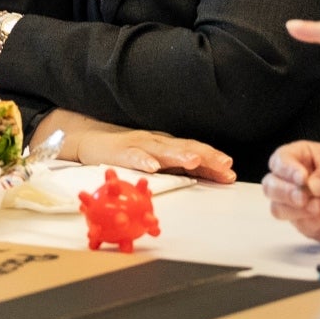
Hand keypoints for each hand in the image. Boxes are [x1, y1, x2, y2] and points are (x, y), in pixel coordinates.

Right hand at [41, 111, 234, 182]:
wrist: (88, 140)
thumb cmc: (125, 152)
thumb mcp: (157, 160)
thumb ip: (181, 168)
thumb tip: (211, 178)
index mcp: (166, 146)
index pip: (194, 151)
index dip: (212, 160)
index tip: (231, 172)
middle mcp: (155, 142)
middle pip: (184, 147)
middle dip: (205, 156)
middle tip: (224, 165)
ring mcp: (137, 144)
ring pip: (162, 149)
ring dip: (179, 154)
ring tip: (194, 160)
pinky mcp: (118, 151)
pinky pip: (132, 155)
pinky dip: (143, 160)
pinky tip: (153, 166)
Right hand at [264, 141, 319, 242]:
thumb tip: (312, 185)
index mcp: (305, 158)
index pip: (281, 160)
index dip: (286, 169)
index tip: (301, 177)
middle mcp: (298, 181)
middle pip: (271, 185)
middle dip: (284, 192)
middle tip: (302, 197)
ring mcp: (301, 204)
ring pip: (278, 208)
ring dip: (295, 209)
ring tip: (318, 206)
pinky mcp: (309, 225)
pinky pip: (300, 225)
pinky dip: (314, 221)